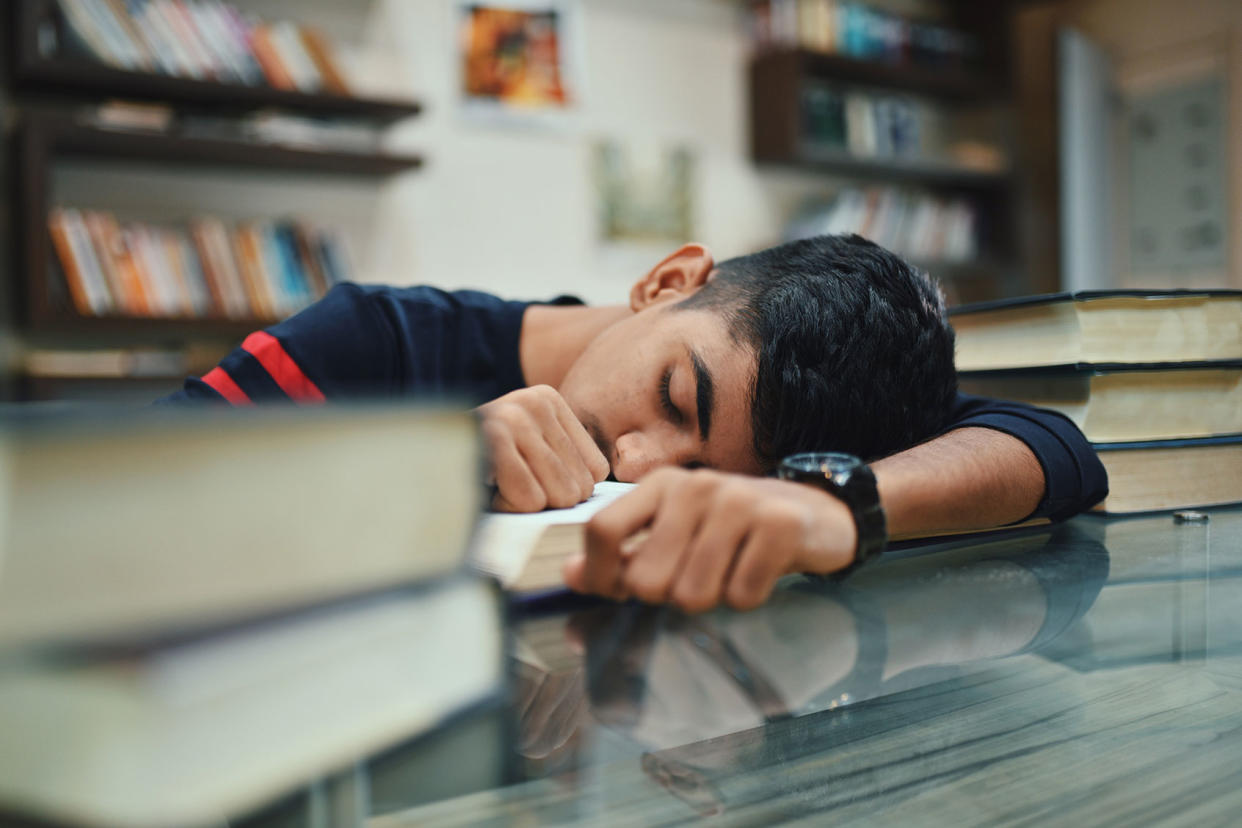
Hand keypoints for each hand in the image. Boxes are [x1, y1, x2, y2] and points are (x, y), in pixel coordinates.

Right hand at [476, 385, 609, 511]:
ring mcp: (514, 418)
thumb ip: (564, 461)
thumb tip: (603, 493)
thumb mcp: (524, 448)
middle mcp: (535, 403)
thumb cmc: (478, 465)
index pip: (597, 469)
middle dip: (547, 500)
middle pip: (581, 486)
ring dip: (526, 505)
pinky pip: (530, 499)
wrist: (418, 462)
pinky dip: (510, 508)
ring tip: (498, 485)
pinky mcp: (493, 439)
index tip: (531, 478)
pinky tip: (488, 490)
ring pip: (560, 496)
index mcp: (548, 400)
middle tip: (512, 486)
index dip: (566, 488)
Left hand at [563, 468, 857, 611]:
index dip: (599, 575)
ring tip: (730, 572)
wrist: (815, 512)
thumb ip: (623, 553)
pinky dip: (749, 597)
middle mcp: (695, 485)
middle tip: (696, 580)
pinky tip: (759, 572)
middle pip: (646, 579)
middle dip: (668, 597)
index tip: (614, 595)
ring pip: (693, 593)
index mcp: (660, 484)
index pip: (602, 531)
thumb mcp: (674, 532)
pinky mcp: (779, 524)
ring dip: (712, 599)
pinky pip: (742, 594)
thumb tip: (568, 577)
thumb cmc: (733, 529)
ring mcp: (739, 501)